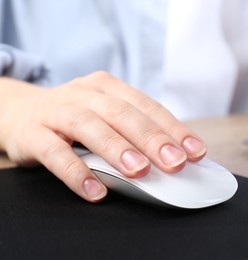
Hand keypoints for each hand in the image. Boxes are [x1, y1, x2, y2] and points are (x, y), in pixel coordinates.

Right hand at [0, 72, 206, 201]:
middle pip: (122, 114)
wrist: (18, 111)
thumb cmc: (74, 116)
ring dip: (118, 150)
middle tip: (175, 162)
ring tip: (140, 172)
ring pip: (90, 127)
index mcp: (108, 87)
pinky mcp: (34, 133)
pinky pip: (55, 153)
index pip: (147, 106)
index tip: (195, 151)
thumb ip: (132, 131)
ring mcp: (58, 111)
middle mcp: (85, 94)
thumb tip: (172, 156)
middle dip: (152, 139)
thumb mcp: (104, 114)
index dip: (173, 128)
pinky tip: (95, 191)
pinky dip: (77, 173)